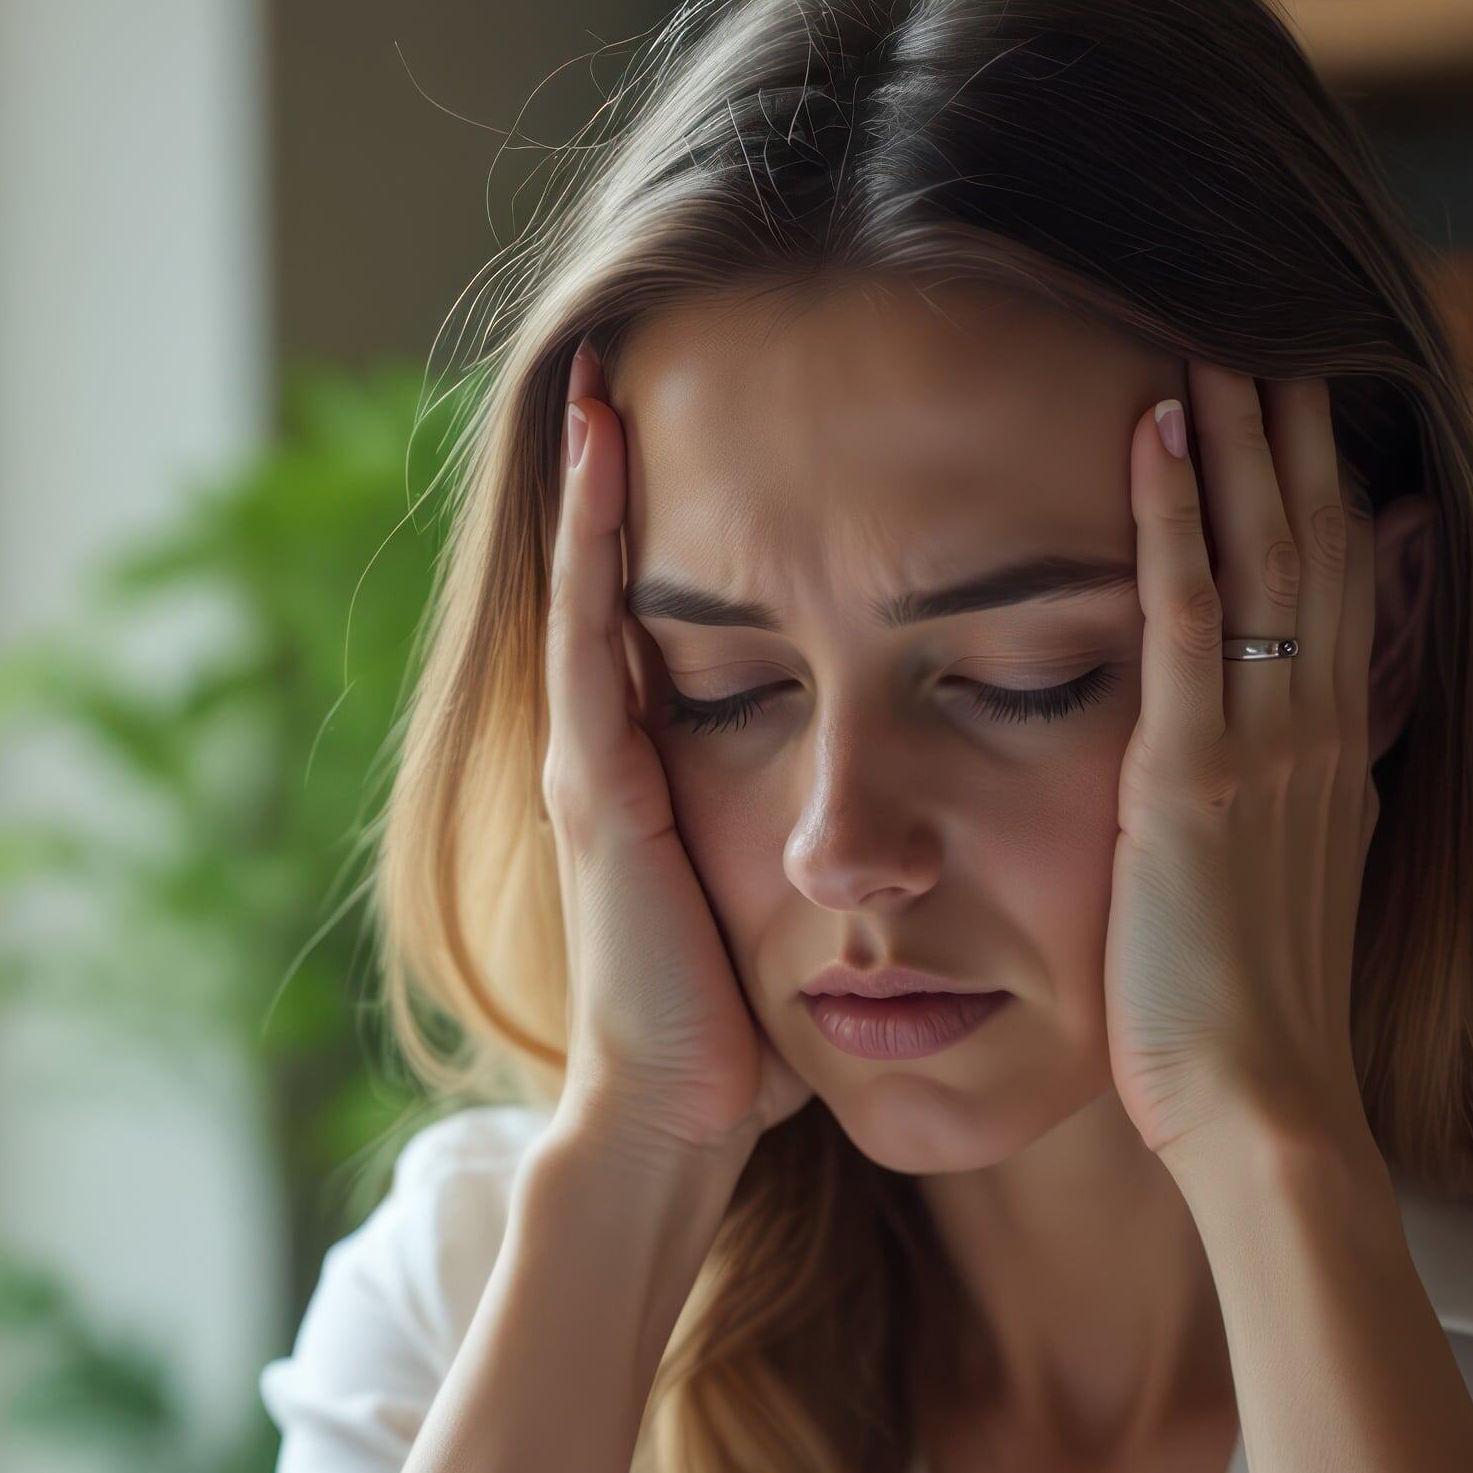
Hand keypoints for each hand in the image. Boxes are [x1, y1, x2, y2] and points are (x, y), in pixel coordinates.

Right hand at [538, 354, 801, 1170]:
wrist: (676, 1117)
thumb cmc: (741, 1034)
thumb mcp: (775, 903)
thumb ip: (804, 841)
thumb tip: (887, 812)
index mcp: (654, 779)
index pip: (650, 620)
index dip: (653, 529)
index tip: (677, 427)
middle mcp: (609, 757)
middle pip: (601, 584)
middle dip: (602, 478)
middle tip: (612, 355)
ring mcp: (593, 766)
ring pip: (585, 590)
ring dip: (589, 482)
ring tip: (597, 376)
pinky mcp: (598, 785)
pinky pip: (590, 636)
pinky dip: (591, 543)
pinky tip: (600, 460)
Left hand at [1107, 368, 1377, 1168]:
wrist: (1266, 1114)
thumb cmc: (1251, 1034)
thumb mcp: (1284, 897)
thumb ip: (1288, 816)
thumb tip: (1292, 772)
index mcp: (1334, 763)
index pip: (1341, 590)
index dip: (1327, 488)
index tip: (1309, 400)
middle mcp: (1316, 736)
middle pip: (1318, 543)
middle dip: (1294, 431)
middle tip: (1264, 317)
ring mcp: (1263, 750)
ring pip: (1264, 552)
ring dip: (1239, 436)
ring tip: (1206, 329)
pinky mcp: (1195, 779)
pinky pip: (1190, 616)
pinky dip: (1175, 517)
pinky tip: (1156, 430)